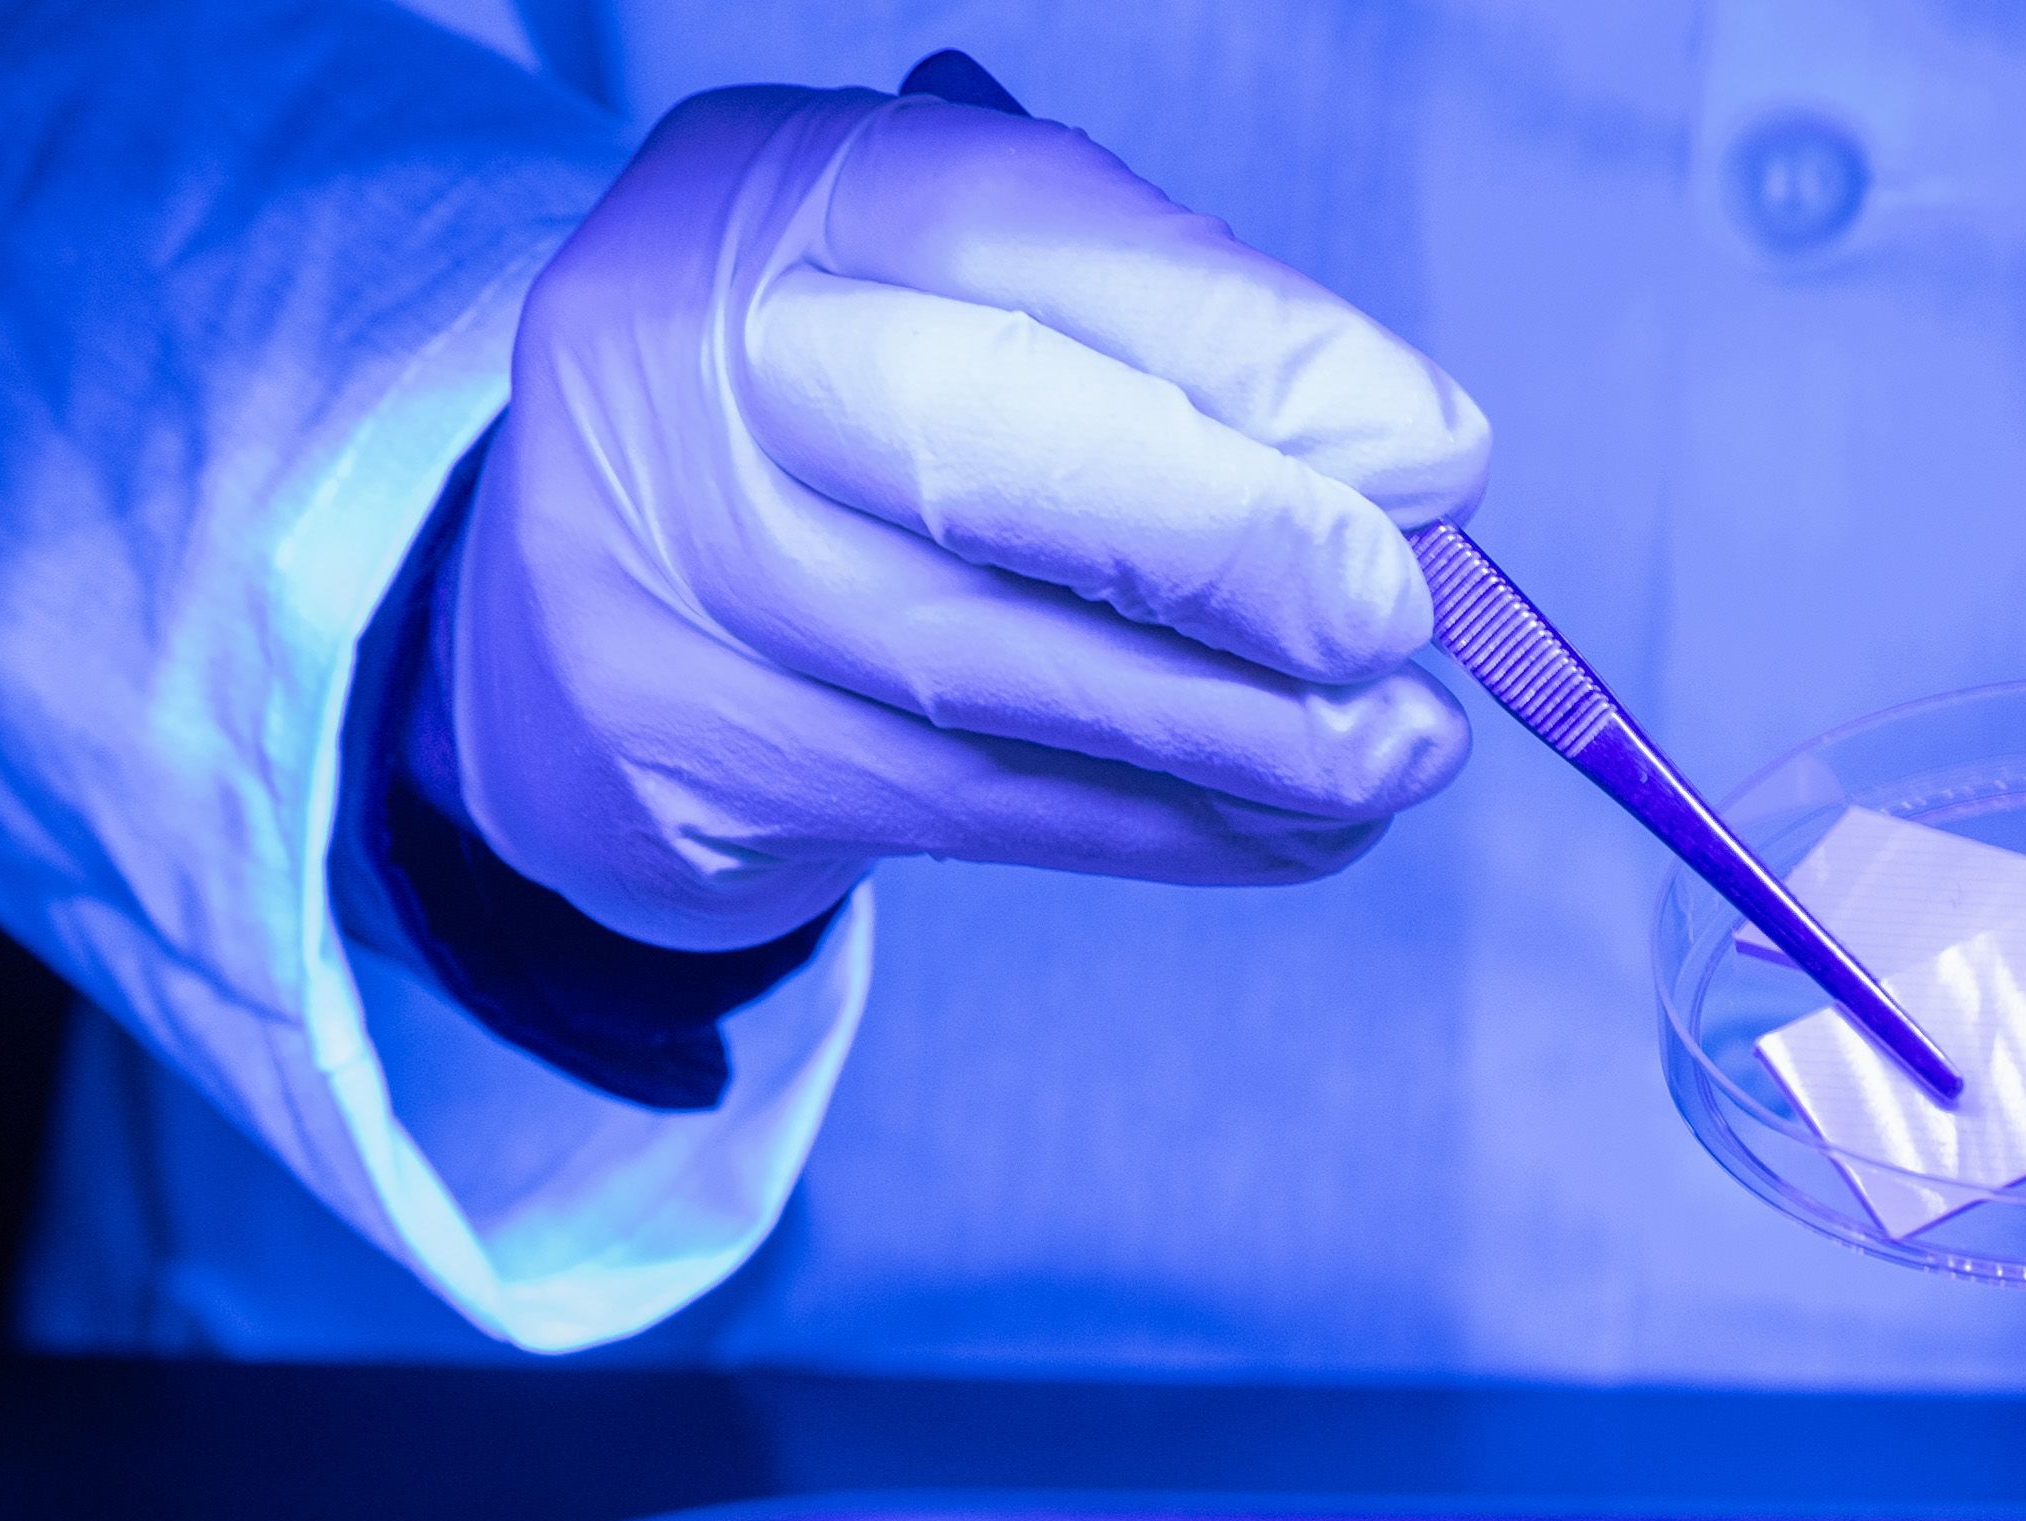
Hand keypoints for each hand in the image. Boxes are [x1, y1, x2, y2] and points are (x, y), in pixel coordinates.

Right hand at [447, 81, 1490, 949]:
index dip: (1256, 354)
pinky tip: (1312, 825)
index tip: (1441, 455)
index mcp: (787, 190)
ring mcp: (693, 581)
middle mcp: (707, 369)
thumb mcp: (961, 277)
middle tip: (1400, 616)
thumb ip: (1160, 327)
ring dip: (1245, 735)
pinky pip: (995, 813)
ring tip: (1405, 750)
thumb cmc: (852, 391)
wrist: (583, 584)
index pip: (1031, 235)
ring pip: (1006, 683)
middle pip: (987, 458)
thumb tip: (1402, 466)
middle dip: (1234, 548)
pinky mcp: (715, 762)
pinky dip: (1180, 826)